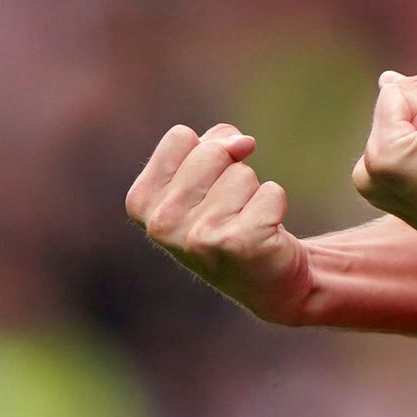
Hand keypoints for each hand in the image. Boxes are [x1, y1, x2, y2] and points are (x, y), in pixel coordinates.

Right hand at [127, 122, 314, 325]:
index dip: (206, 152)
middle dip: (231, 170)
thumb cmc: (228, 220)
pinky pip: (271, 192)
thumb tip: (243, 143)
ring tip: (245, 223)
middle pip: (212, 151)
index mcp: (141, 202)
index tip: (209, 186)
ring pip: (243, 173)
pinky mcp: (239, 244)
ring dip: (253, 193)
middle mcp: (162, 223)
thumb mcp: (203, 176)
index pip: (180, 137)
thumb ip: (212, 144)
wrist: (265, 279)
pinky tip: (265, 235)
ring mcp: (198, 237)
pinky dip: (275, 206)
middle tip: (231, 209)